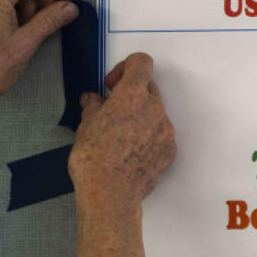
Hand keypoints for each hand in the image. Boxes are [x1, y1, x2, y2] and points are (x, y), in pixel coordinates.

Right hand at [69, 53, 176, 215]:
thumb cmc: (93, 157)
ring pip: (156, 113)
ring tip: (122, 138)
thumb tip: (93, 100)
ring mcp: (166, 131)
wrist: (110, 194)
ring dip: (141, 117)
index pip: (141, 62)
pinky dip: (149, 137)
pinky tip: (132, 154)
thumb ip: (93, 106)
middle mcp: (155, 108)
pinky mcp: (170, 151)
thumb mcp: (85, 125)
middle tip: (113, 113)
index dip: (125, 68)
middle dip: (132, 94)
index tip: (112, 86)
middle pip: (149, 87)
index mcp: (133, 95)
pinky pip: (161, 135)